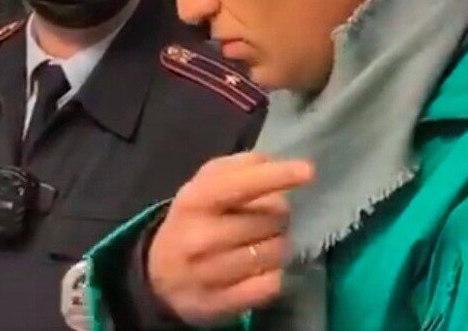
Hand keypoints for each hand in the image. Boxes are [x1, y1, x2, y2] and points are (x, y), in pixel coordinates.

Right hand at [147, 153, 314, 325]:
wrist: (159, 273)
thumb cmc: (194, 218)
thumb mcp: (205, 184)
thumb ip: (240, 167)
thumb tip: (275, 163)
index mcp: (195, 200)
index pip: (242, 185)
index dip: (277, 176)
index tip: (308, 170)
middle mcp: (200, 237)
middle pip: (270, 219)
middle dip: (281, 215)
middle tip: (271, 217)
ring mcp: (208, 274)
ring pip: (275, 252)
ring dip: (280, 244)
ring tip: (266, 241)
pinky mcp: (220, 304)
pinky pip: (270, 285)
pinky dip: (276, 273)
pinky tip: (264, 267)